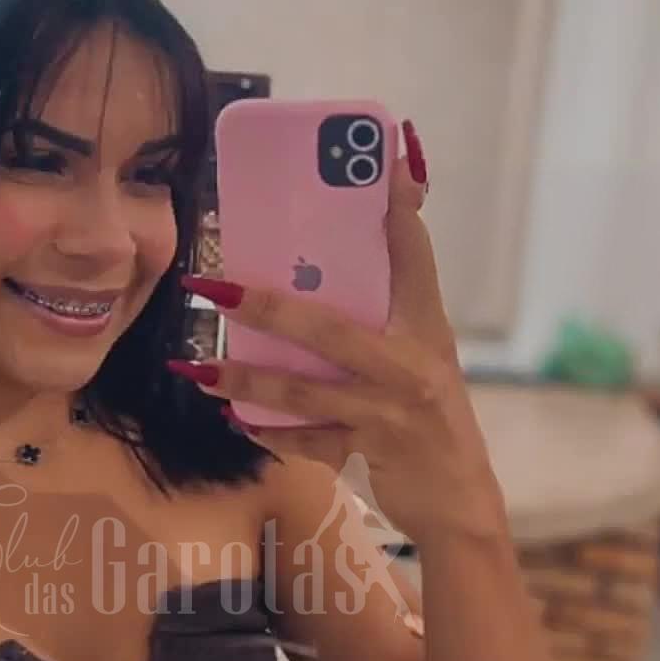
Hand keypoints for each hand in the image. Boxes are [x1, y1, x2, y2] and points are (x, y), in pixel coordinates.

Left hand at [174, 124, 503, 544]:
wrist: (459, 499)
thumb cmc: (430, 420)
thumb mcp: (422, 357)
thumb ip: (386, 312)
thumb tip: (334, 267)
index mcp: (425, 326)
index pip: (414, 254)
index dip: (399, 207)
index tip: (388, 160)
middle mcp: (412, 362)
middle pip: (330, 327)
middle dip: (266, 307)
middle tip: (213, 289)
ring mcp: (391, 410)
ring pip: (305, 391)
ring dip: (246, 379)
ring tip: (199, 369)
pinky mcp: (371, 451)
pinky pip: (309, 441)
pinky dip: (269, 432)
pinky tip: (235, 419)